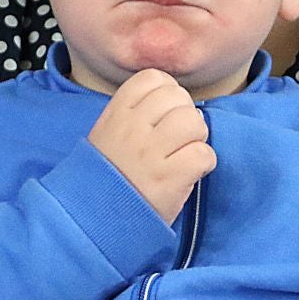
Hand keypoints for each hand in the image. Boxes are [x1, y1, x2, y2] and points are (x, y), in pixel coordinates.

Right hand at [87, 69, 214, 221]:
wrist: (94, 221)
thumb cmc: (108, 177)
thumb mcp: (107, 134)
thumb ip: (133, 113)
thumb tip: (171, 98)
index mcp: (116, 114)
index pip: (153, 78)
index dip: (168, 91)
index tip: (166, 111)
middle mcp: (133, 129)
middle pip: (178, 97)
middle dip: (186, 114)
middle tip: (179, 137)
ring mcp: (150, 153)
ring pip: (194, 121)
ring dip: (197, 137)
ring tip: (186, 152)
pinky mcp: (169, 178)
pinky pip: (203, 154)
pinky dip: (204, 163)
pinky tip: (191, 172)